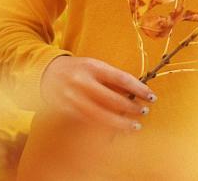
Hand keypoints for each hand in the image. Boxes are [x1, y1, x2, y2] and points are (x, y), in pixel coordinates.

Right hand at [40, 55, 155, 131]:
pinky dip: (104, 127)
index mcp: (93, 67)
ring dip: (120, 122)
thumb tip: (137, 93)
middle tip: (144, 112)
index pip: (122, 79)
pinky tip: (116, 130)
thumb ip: (114, 79)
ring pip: (101, 115)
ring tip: (135, 126)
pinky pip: (89, 121)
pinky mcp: (65, 110)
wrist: (46, 73)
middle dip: (131, 107)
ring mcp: (72, 97)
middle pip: (112, 99)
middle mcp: (82, 82)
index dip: (139, 89)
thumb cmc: (78, 69)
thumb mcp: (96, 67)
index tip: (151, 97)